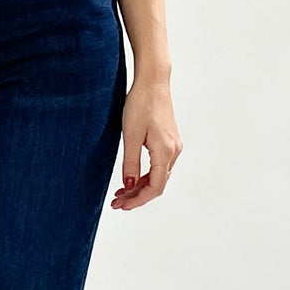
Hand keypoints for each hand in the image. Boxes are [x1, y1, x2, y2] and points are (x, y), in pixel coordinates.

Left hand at [112, 75, 179, 208]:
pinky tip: (131, 178)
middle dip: (137, 196)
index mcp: (165, 152)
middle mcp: (173, 151)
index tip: (122, 206)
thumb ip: (130, 162)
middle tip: (116, 203)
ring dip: (139, 186)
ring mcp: (173, 146)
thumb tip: (128, 186)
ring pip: (158, 176)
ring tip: (119, 193)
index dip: (138, 200)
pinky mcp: (168, 141)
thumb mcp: (131, 135)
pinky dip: (144, 175)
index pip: (155, 187)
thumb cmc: (141, 104)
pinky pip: (158, 165)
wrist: (153, 82)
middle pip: (157, 184)